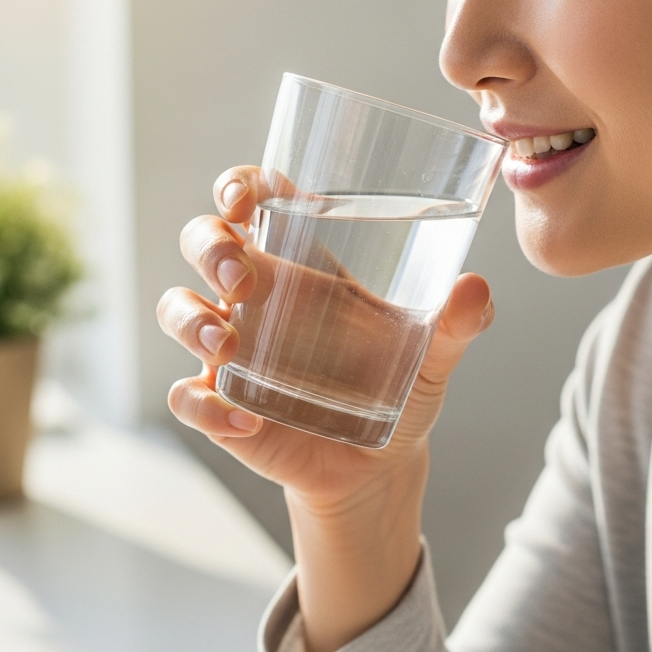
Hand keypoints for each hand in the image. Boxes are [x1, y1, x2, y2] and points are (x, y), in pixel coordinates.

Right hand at [156, 163, 493, 515]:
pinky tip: (244, 422)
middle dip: (209, 246)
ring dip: (191, 318)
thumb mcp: (434, 355)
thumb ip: (457, 323)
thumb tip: (475, 288)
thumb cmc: (400, 390)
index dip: (238, 185)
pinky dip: (204, 406)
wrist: (381, 465)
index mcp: (305, 264)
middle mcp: (259, 296)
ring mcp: (233, 349)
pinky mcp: (222, 405)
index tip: (243, 197)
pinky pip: (187, 396)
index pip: (254, 201)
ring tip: (227, 346)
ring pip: (177, 308)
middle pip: (203, 240)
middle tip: (240, 276)